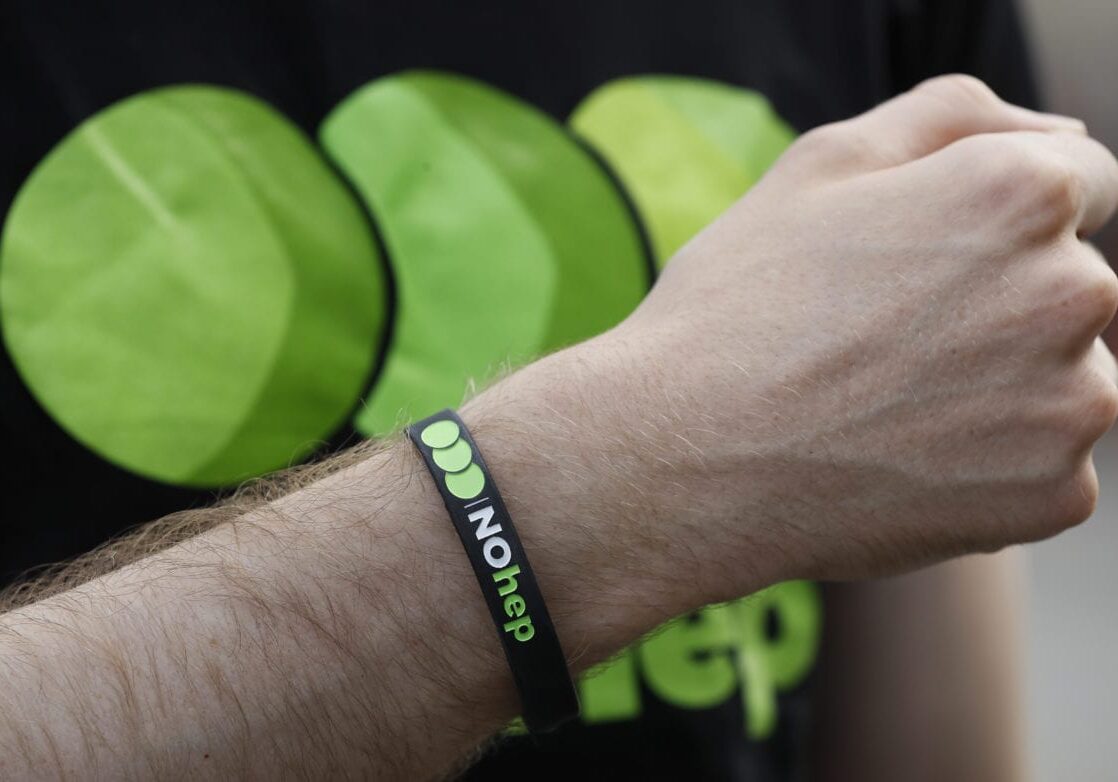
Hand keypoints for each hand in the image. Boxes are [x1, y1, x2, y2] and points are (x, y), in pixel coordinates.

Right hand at [498, 75, 1117, 598]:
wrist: (685, 457)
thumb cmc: (741, 307)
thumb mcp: (821, 164)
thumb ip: (955, 116)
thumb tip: (1061, 138)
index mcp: (1021, 194)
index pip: (1081, 187)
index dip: (991, 223)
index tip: (922, 268)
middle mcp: (1074, 293)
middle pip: (1069, 289)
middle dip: (999, 306)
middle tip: (881, 343)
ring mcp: (1073, 405)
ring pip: (1063, 381)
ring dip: (1002, 389)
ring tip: (887, 408)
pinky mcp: (1054, 496)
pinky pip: (1044, 467)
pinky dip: (989, 469)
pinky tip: (900, 462)